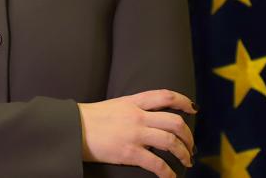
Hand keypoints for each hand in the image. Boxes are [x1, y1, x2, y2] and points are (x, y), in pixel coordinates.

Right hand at [77, 89, 196, 177]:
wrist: (72, 128)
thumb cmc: (90, 118)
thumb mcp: (114, 105)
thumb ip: (133, 107)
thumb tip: (149, 116)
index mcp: (133, 102)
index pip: (165, 95)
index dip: (183, 101)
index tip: (193, 109)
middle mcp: (137, 116)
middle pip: (175, 122)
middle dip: (188, 136)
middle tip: (191, 146)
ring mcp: (134, 134)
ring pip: (171, 142)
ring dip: (184, 153)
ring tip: (186, 161)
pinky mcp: (129, 152)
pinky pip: (157, 164)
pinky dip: (168, 173)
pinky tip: (170, 177)